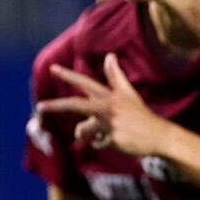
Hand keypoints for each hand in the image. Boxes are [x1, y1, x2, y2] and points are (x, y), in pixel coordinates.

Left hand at [44, 55, 173, 158]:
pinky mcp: (113, 139)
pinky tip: (115, 141)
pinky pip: (97, 143)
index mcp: (110, 95)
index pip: (85, 83)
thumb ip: (116, 76)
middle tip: (40, 107)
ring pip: (84, 129)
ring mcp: (110, 124)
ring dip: (86, 133)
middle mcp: (107, 107)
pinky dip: (102, 143)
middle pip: (76, 105)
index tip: (52, 69)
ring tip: (98, 134)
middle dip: (56, 106)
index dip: (69, 76)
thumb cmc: (141, 115)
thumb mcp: (128, 93)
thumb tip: (110, 55)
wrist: (159, 136)